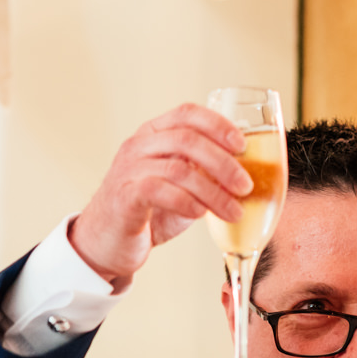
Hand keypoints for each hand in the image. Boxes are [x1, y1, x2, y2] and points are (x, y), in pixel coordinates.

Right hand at [68, 103, 251, 288]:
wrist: (106, 243)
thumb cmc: (147, 213)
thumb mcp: (180, 186)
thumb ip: (205, 174)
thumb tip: (249, 173)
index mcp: (153, 134)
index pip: (188, 114)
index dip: (218, 125)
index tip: (243, 145)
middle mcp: (138, 146)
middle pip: (187, 139)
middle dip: (223, 163)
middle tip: (245, 186)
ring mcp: (128, 169)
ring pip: (178, 168)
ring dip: (213, 191)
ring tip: (233, 211)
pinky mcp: (123, 197)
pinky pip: (159, 191)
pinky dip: (186, 202)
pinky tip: (200, 215)